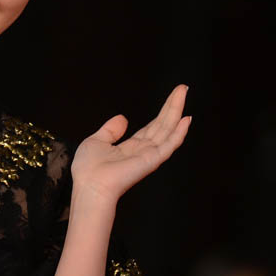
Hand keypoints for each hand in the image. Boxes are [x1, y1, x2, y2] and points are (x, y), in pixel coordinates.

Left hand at [70, 85, 191, 206]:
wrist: (89, 186)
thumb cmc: (88, 170)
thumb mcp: (96, 141)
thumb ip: (110, 130)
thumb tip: (123, 118)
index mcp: (130, 147)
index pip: (152, 127)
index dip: (162, 112)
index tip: (171, 97)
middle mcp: (143, 151)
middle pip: (162, 124)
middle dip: (172, 106)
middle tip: (182, 88)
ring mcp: (149, 155)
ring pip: (167, 129)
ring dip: (176, 110)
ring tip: (183, 93)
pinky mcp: (152, 160)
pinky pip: (169, 144)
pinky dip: (179, 132)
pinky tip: (186, 119)